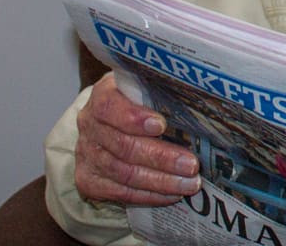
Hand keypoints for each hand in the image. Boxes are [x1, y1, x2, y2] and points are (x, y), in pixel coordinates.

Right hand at [75, 72, 200, 204]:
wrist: (106, 127)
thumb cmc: (133, 104)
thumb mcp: (142, 90)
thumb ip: (160, 94)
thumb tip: (198, 104)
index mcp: (102, 96)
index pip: (111, 107)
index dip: (134, 118)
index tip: (161, 125)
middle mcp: (90, 125)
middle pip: (124, 146)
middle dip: (161, 157)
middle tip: (191, 165)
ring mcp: (87, 155)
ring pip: (124, 173)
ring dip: (161, 181)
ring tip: (189, 183)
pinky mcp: (89, 181)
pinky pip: (121, 192)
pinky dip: (149, 195)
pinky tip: (172, 194)